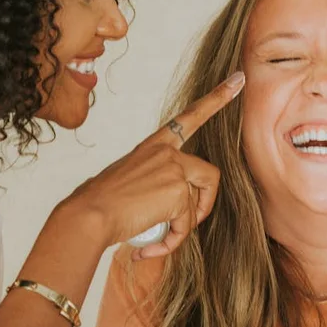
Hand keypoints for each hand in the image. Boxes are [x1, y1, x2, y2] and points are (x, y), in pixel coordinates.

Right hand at [63, 72, 244, 259]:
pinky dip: (172, 241)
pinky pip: (186, 224)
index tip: (237, 79)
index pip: (189, 117)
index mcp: (153, 146)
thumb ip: (155, 185)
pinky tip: (150, 247)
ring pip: (196, 205)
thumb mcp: (130, 183)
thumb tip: (172, 210)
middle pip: (210, 174)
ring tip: (158, 237)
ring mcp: (173, 169)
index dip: (217, 99)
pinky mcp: (177, 192)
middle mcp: (166, 152)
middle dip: (205, 203)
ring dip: (182, 228)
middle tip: (189, 223)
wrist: (89, 215)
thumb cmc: (101, 204)